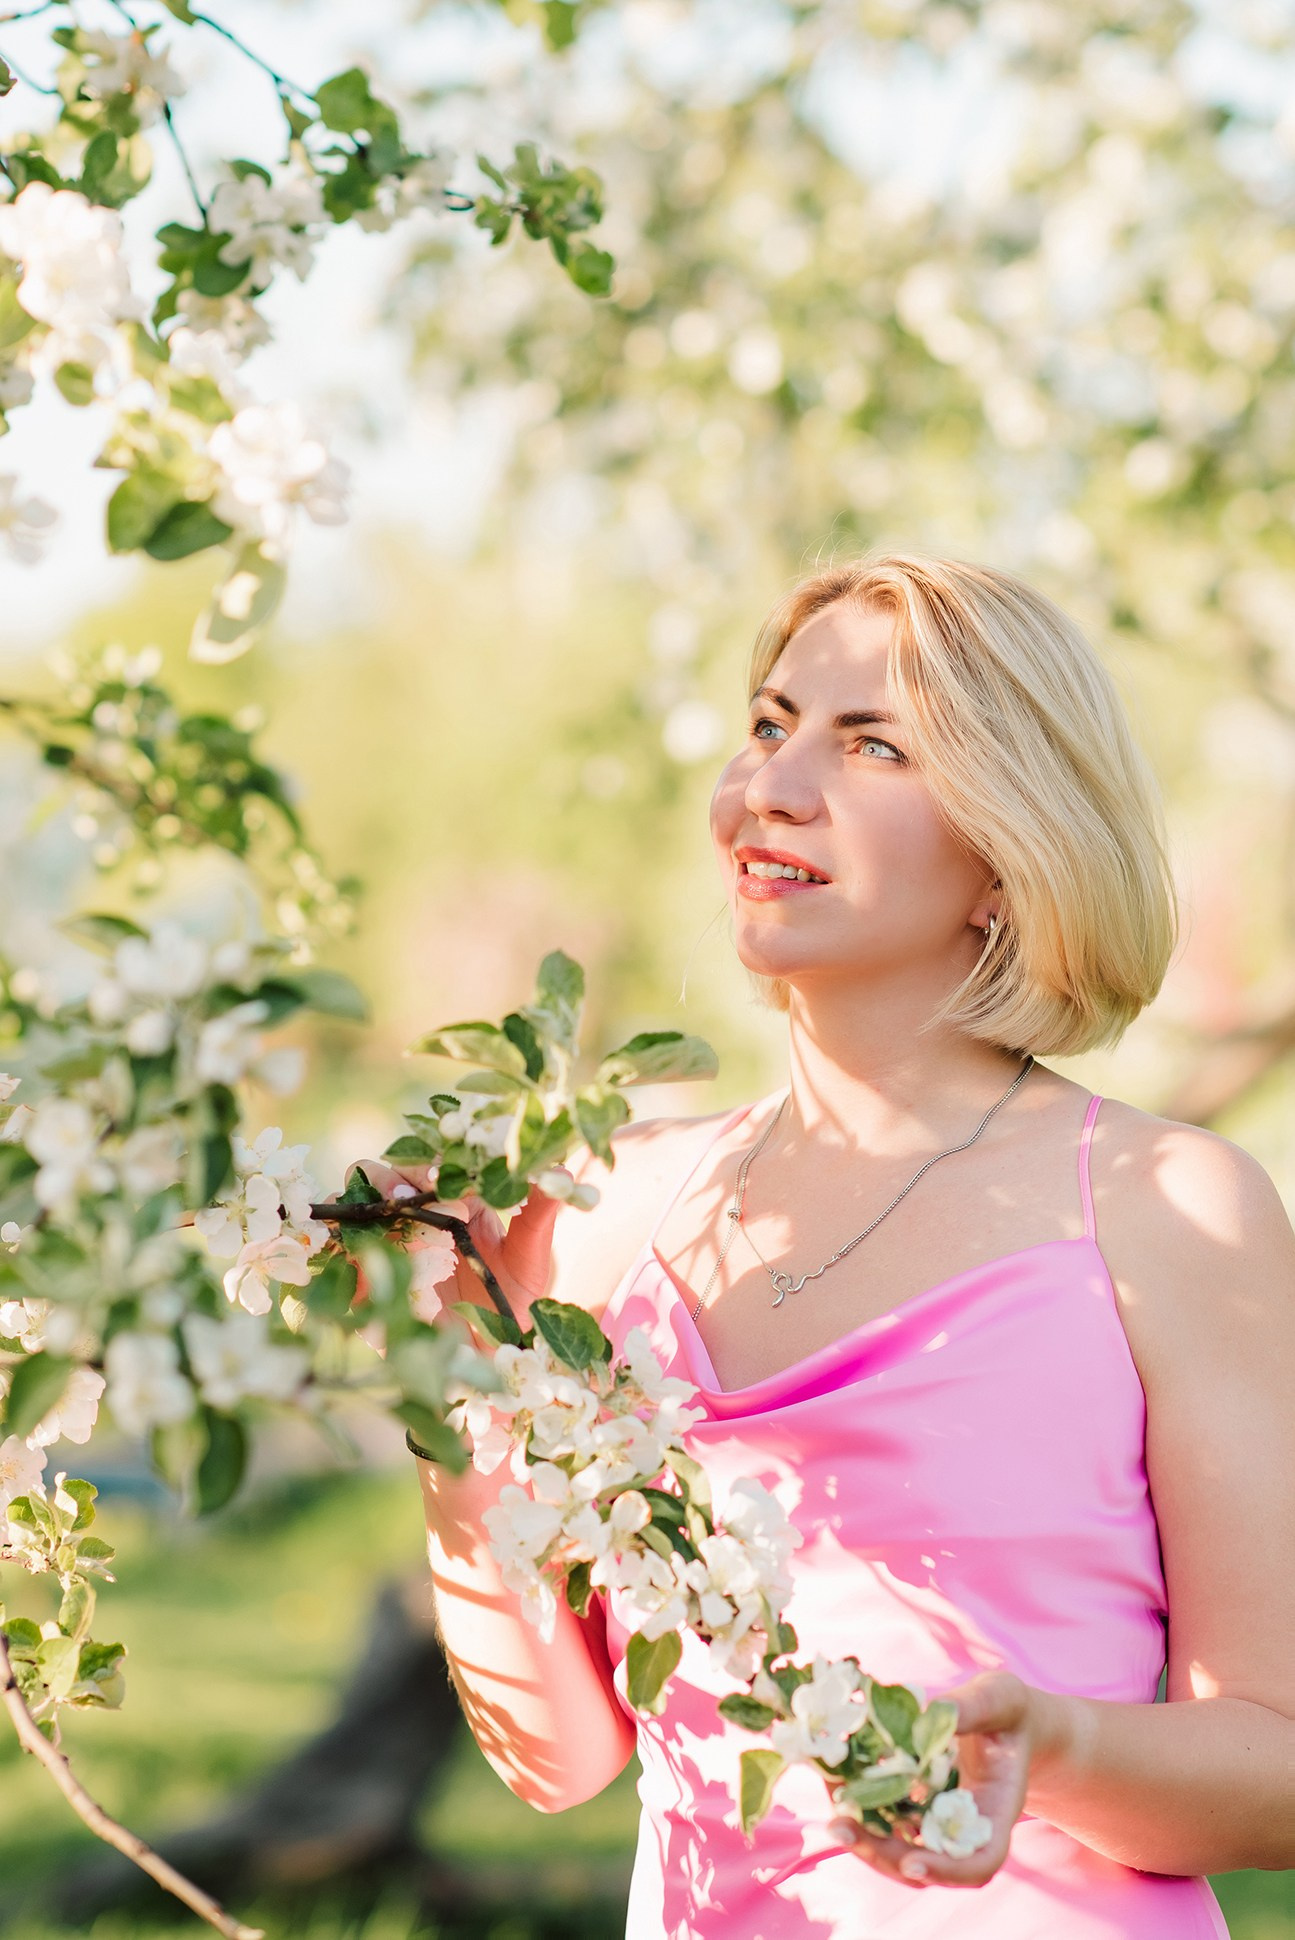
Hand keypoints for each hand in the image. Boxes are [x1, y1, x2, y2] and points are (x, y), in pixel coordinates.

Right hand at [334, 1156, 570, 1324]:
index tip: (437, 1176)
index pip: (422, 1164)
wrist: (493, 1360)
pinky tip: (371, 1260)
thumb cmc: (513, 1303)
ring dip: (363, 1211)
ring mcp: (382, 1251)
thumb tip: (562, 1167)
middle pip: (375, 1177)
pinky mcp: (364, 1289)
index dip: (423, 1164)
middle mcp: (411, 1219)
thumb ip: (540, 1210)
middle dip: (386, 1180)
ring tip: (387, 1224)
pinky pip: (341, 1264)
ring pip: (351, 1212)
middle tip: (404, 1196)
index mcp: (449, 1201)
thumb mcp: (531, 1256)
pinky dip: (348, 1255)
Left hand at [830, 1670, 1037, 1890]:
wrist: (1000, 1724)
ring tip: (830, 1806)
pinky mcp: (910, 1806)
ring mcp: (933, 1823)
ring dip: (860, 1834)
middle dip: (879, 1852)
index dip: (946, 1870)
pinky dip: (857, 1804)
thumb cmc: (1006, 1713)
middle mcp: (962, 1831)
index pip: (979, 1862)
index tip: (912, 1863)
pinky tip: (832, 1778)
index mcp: (995, 1814)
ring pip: (895, 1848)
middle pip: (923, 1865)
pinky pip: (882, 1816)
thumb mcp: (1001, 1700)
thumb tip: (938, 1710)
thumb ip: (975, 1707)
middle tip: (839, 1827)